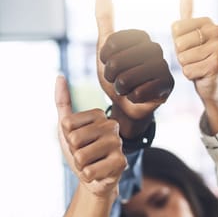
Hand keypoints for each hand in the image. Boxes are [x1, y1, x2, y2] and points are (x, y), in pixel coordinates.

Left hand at [55, 75, 126, 198]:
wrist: (93, 177)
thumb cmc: (80, 149)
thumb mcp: (66, 127)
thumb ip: (63, 101)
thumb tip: (59, 76)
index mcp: (99, 114)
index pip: (67, 124)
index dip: (67, 136)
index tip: (78, 140)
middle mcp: (111, 124)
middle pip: (74, 139)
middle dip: (74, 152)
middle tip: (85, 153)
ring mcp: (118, 143)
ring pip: (81, 156)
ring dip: (81, 165)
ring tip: (92, 162)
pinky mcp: (121, 161)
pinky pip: (90, 170)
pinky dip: (88, 175)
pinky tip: (99, 171)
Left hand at [95, 0, 173, 123]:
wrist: (127, 103)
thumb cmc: (116, 74)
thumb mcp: (105, 48)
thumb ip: (105, 20)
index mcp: (141, 37)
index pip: (112, 43)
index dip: (104, 57)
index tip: (108, 62)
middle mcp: (155, 47)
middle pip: (119, 62)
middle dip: (110, 75)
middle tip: (116, 79)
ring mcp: (163, 66)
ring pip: (128, 79)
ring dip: (120, 88)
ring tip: (126, 87)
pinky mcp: (168, 84)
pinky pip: (139, 93)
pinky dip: (132, 98)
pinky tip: (138, 95)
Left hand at [172, 0, 217, 132]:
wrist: (210, 82)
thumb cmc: (196, 55)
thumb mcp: (188, 33)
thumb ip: (187, 11)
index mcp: (209, 22)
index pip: (176, 28)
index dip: (177, 41)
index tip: (190, 45)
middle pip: (179, 42)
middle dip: (181, 54)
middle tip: (194, 57)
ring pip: (183, 57)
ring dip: (186, 65)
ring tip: (198, 65)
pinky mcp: (217, 66)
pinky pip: (188, 71)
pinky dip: (190, 75)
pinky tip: (201, 74)